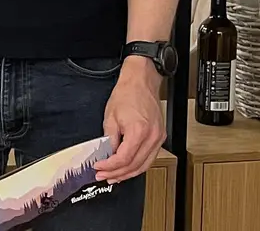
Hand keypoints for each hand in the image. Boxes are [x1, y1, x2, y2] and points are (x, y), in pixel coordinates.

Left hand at [93, 59, 164, 182]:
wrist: (141, 82)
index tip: (99, 168)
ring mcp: (158, 138)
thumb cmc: (127, 94)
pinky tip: (128, 168)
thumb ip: (109, 139)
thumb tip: (106, 154)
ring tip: (114, 177)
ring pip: (144, 165)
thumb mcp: (110, 117)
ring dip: (128, 174)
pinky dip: (138, 166)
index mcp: (139, 131)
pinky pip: (150, 158)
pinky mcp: (160, 137)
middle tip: (103, 176)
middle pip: (134, 165)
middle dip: (117, 174)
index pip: (123, 158)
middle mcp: (152, 137)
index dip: (109, 166)